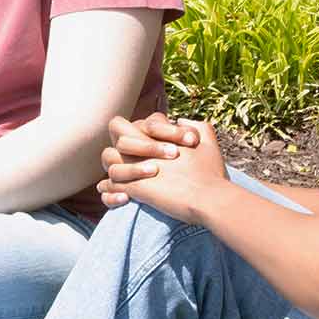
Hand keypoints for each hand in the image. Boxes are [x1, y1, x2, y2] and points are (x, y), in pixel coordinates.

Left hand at [99, 118, 227, 222]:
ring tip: (132, 180)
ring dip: (117, 166)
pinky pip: (108, 186)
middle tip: (140, 158)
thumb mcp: (208, 141)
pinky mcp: (132, 187)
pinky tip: (123, 197)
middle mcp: (142, 146)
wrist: (208, 198)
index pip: (147, 121)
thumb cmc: (210, 172)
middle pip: (116, 128)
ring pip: (108, 157)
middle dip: (124, 139)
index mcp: (158, 134)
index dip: (156, 131)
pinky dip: (110, 192)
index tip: (173, 151)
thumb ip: (195, 125)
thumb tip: (180, 119)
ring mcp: (134, 166)